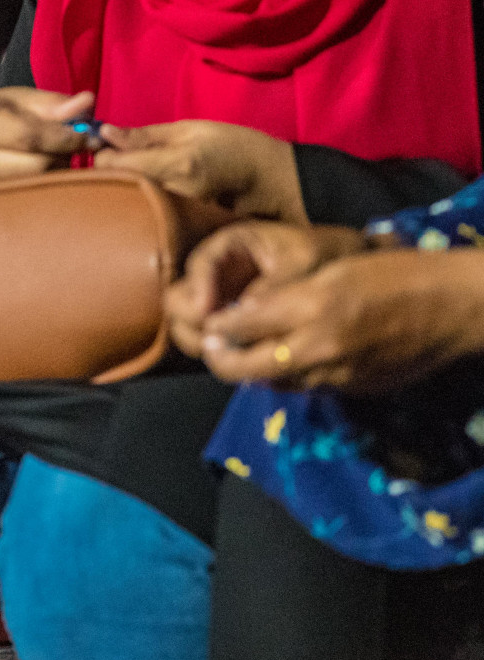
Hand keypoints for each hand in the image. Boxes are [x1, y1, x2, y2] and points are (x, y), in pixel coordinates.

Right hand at [0, 87, 94, 185]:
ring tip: (53, 157)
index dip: (65, 138)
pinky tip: (43, 172)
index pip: (30, 137)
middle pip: (36, 165)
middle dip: (62, 156)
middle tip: (72, 147)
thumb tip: (86, 101)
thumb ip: (55, 103)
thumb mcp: (25, 101)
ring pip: (37, 184)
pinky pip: (29, 198)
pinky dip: (45, 184)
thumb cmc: (3, 116)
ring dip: (55, 171)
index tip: (88, 137)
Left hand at [94, 120, 305, 221]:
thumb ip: (145, 134)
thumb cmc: (236, 147)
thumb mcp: (192, 129)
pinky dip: (143, 205)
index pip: (111, 165)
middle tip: (127, 163)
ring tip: (146, 179)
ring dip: (127, 191)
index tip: (112, 148)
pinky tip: (157, 196)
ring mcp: (176, 216)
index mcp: (174, 164)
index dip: (104, 154)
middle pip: (114, 187)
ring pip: (128, 203)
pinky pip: (146, 216)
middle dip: (113, 174)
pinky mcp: (181, 229)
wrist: (275, 184)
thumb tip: (106, 132)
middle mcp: (172, 194)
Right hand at [166, 221, 368, 358]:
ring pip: (187, 322)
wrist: (341, 265)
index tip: (207, 312)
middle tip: (212, 341)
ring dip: (200, 340)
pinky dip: (216, 350)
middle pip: (180, 297)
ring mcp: (217, 298)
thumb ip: (274, 285)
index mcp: (230, 246)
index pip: (201, 264)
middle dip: (191, 321)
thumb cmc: (322, 255)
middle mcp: (215, 272)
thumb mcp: (303, 262)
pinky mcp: (226, 321)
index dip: (199, 288)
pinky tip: (239, 359)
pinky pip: (208, 337)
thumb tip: (245, 312)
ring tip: (226, 355)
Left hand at [193, 248, 483, 393]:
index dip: (217, 327)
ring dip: (252, 372)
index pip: (242, 325)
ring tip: (240, 356)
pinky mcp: (354, 390)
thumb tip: (243, 311)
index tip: (206, 325)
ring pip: (275, 383)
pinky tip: (284, 362)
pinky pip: (308, 388)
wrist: (453, 308)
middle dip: (222, 360)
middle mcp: (319, 346)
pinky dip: (289, 377)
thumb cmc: (394, 274)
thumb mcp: (333, 270)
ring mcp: (337, 374)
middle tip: (210, 348)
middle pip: (248, 367)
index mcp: (312, 307)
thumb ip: (286, 293)